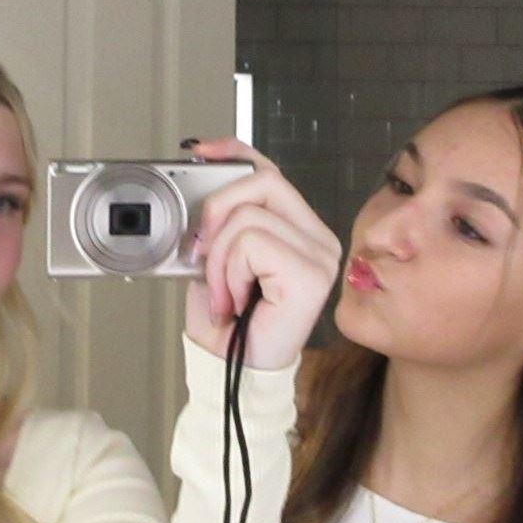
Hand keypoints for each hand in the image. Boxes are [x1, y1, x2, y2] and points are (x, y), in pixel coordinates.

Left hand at [181, 137, 341, 369]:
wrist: (231, 371)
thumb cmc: (229, 323)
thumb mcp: (217, 258)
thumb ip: (223, 222)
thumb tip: (202, 187)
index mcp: (300, 229)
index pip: (271, 171)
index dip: (236, 152)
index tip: (201, 151)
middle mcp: (318, 238)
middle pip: (263, 181)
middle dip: (218, 211)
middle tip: (205, 254)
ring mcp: (320, 256)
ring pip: (248, 216)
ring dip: (219, 259)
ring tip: (225, 291)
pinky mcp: (310, 274)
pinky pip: (251, 243)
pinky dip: (229, 272)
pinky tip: (236, 299)